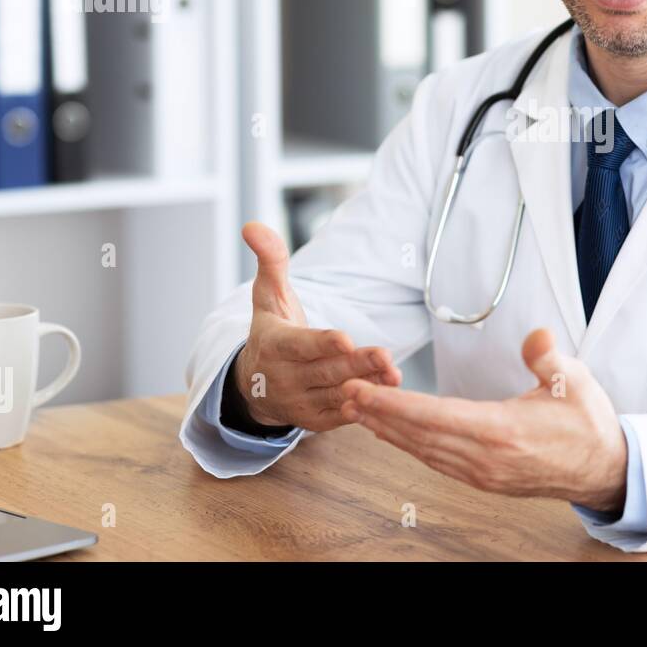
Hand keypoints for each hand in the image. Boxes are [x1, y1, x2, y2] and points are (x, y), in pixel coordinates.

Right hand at [233, 222, 401, 430]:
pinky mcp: (316, 420)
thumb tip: (253, 225)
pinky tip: (386, 398)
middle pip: (327, 370)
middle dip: (357, 364)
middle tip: (385, 356)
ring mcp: (300, 402)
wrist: (253, 385)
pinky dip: (362, 410)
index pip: (301, 345)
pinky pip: (341, 416)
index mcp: (275, 345)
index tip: (346, 339)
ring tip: (394, 376)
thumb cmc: (270, 331)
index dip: (323, 343)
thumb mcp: (267, 296)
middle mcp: (285, 378)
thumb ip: (270, 261)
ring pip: (338, 394)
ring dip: (367, 386)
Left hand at [340, 328, 627, 512]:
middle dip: (379, 415)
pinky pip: (437, 461)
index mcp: (502, 431)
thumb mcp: (575, 381)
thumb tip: (536, 336)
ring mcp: (483, 474)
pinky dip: (410, 446)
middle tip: (345, 395)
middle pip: (419, 436)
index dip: (394, 403)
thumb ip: (549, 358)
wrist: (604, 469)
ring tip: (358, 412)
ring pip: (423, 451)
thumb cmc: (588, 423)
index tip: (362, 390)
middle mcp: (486, 458)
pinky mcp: (484, 480)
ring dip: (388, 432)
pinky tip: (394, 434)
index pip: (435, 416)